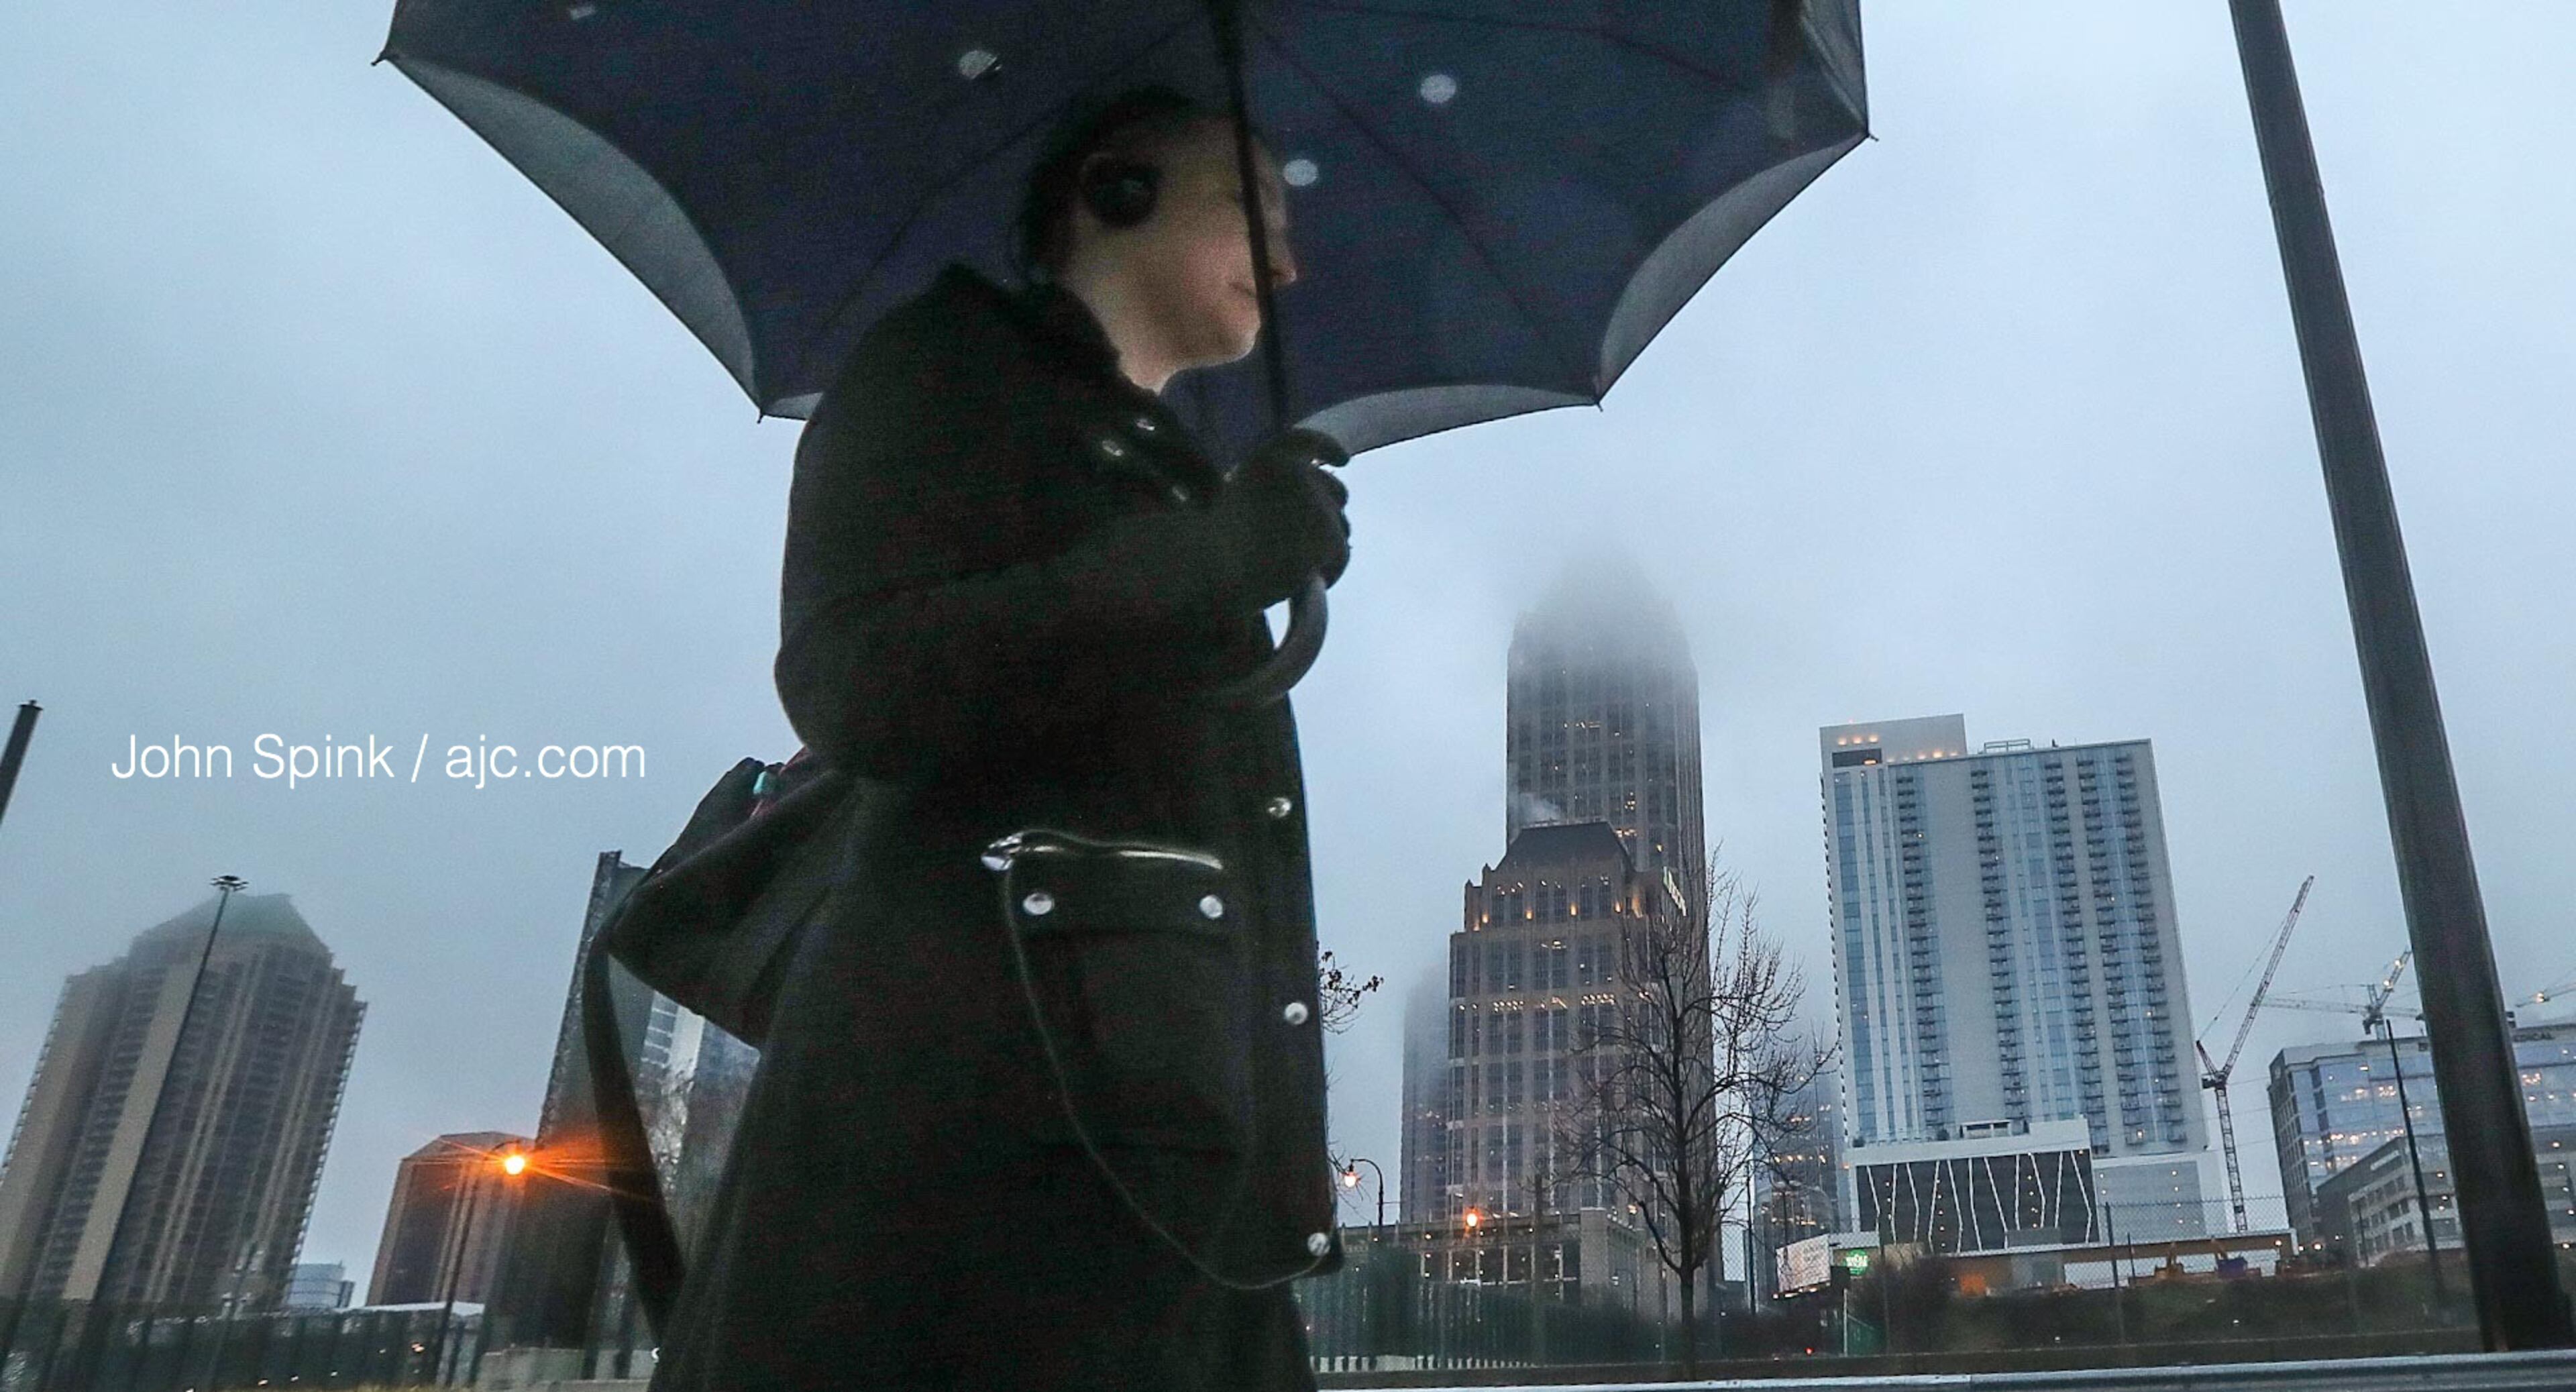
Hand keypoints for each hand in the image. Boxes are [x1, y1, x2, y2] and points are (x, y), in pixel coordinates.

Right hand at [1205, 427, 1349, 606]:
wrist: (1214, 568)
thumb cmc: (1212, 545)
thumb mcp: (1237, 503)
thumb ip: (1271, 496)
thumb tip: (1308, 513)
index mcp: (1268, 459)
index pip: (1308, 442)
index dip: (1328, 448)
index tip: (1344, 460)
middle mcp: (1297, 473)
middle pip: (1335, 490)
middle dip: (1333, 512)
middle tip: (1320, 538)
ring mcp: (1316, 502)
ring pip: (1340, 528)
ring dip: (1326, 548)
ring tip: (1298, 570)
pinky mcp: (1329, 534)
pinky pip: (1341, 556)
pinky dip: (1329, 572)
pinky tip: (1305, 584)